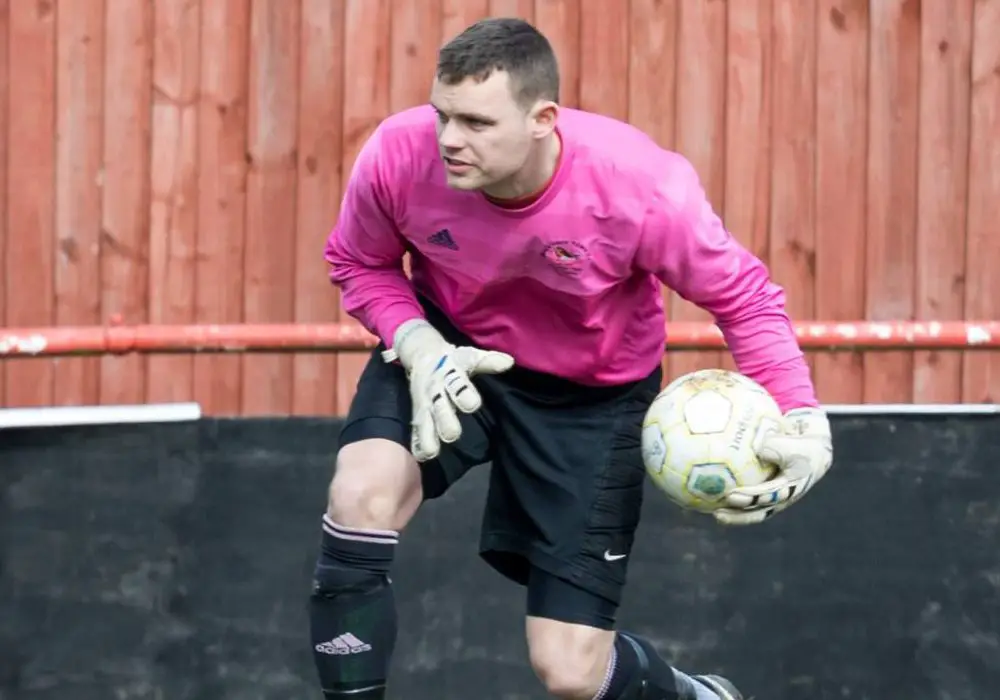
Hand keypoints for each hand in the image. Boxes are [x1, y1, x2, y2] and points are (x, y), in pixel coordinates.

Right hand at [383, 319, 513, 461]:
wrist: (423, 355)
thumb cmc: (453, 360)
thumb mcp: (469, 357)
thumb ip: (488, 362)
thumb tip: (509, 362)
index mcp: (450, 375)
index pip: (457, 384)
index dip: (464, 393)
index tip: (473, 404)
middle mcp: (435, 391)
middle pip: (439, 406)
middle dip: (444, 420)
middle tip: (452, 434)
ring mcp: (425, 404)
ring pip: (426, 421)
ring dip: (429, 436)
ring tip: (432, 452)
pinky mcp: (417, 414)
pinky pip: (416, 430)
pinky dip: (417, 443)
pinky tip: (420, 457)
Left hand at [713, 407, 832, 525]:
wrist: (813, 455)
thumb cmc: (802, 448)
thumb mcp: (795, 445)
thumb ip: (778, 446)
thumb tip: (758, 448)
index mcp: (789, 488)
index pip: (767, 496)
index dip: (750, 497)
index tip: (731, 496)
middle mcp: (780, 499)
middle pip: (757, 511)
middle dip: (738, 515)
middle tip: (717, 513)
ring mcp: (773, 501)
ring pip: (752, 512)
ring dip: (733, 515)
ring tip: (712, 512)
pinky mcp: (766, 498)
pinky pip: (748, 503)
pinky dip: (733, 504)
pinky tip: (714, 501)